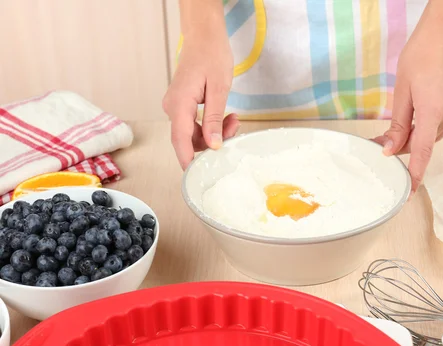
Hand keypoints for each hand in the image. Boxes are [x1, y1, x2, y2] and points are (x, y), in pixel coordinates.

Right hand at [162, 27, 239, 169]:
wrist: (204, 37)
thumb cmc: (212, 56)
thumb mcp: (219, 89)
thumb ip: (215, 119)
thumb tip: (213, 145)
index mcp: (179, 104)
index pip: (180, 140)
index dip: (188, 161)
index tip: (197, 176)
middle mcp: (172, 107)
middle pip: (189, 140)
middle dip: (213, 141)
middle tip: (235, 128)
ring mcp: (176, 107)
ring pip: (194, 134)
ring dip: (215, 133)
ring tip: (234, 120)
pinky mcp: (181, 106)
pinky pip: (195, 125)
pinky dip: (211, 125)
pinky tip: (226, 117)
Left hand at [374, 22, 442, 194]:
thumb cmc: (420, 58)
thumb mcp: (402, 92)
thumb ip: (398, 125)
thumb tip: (390, 149)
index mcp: (433, 111)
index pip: (423, 151)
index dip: (416, 173)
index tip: (409, 190)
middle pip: (422, 144)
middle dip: (402, 147)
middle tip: (379, 144)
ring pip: (430, 137)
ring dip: (413, 137)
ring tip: (397, 125)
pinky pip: (438, 128)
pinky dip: (424, 128)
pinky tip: (415, 116)